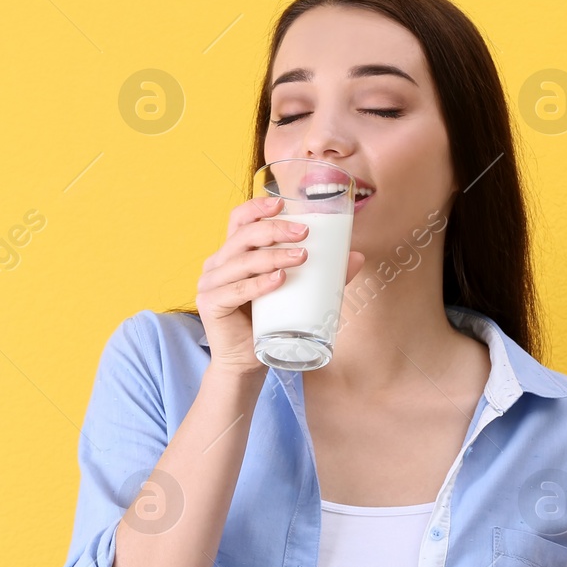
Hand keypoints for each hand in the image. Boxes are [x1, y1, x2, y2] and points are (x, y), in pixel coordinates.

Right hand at [196, 194, 365, 375]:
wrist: (247, 363)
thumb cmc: (269, 324)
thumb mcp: (294, 292)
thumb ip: (322, 274)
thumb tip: (357, 257)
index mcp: (232, 254)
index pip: (239, 220)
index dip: (257, 208)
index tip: (282, 203)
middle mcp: (217, 264)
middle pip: (243, 236)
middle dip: (275, 230)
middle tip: (304, 234)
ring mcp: (210, 283)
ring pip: (242, 262)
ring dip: (273, 256)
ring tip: (301, 257)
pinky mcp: (210, 305)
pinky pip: (235, 290)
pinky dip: (257, 284)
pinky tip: (278, 280)